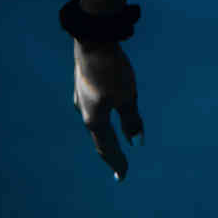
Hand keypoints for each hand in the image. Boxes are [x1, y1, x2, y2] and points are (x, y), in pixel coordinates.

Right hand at [73, 41, 144, 180]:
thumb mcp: (127, 97)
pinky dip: (104, 116)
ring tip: (114, 141)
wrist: (92, 41)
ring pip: (97, 120)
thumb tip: (137, 142)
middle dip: (111, 150)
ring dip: (106, 132)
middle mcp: (84, 111)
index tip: (123, 176)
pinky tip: (107, 111)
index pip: (107, 148)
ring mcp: (81, 97)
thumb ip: (131, 120)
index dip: (117, 162)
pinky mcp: (83, 84)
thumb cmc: (111, 72)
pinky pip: (95, 106)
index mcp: (94, 120)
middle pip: (100, 136)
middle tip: (119, 164)